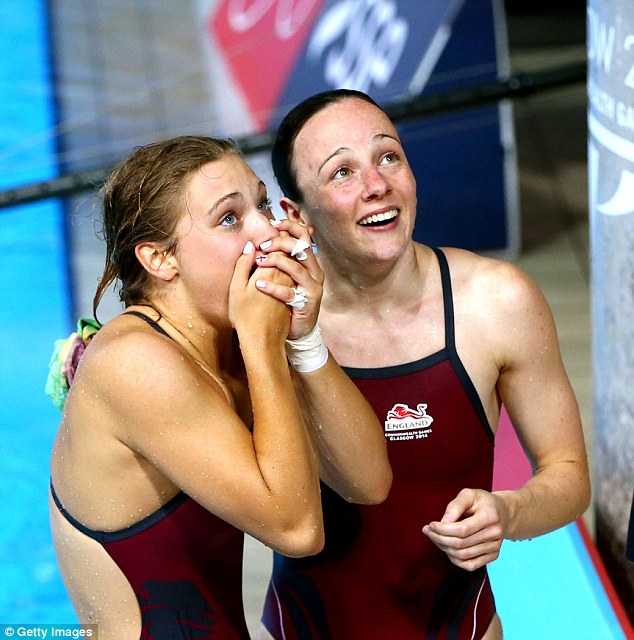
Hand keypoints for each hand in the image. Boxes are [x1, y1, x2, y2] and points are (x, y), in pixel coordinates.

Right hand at [229, 243, 291, 344]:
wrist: (264, 341)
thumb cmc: (246, 316)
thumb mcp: (236, 290)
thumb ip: (242, 265)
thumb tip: (250, 246)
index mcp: (272, 272)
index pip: (277, 245)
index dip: (270, 238)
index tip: (261, 240)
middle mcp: (287, 277)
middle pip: (290, 250)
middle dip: (281, 241)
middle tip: (268, 239)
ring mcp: (294, 285)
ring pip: (295, 261)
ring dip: (286, 252)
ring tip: (273, 248)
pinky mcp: (296, 293)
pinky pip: (295, 273)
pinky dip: (289, 265)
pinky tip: (278, 265)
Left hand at [254, 218, 323, 340]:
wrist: (298, 330)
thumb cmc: (288, 300)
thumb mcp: (285, 276)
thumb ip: (280, 257)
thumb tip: (268, 235)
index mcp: (309, 262)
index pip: (304, 236)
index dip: (289, 226)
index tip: (272, 223)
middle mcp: (314, 272)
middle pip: (302, 247)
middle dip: (281, 242)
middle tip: (262, 245)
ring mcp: (312, 287)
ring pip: (297, 268)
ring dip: (276, 261)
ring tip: (259, 261)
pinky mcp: (308, 303)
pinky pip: (289, 293)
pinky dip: (273, 287)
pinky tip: (259, 284)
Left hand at [422, 488, 506, 570]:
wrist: (504, 513)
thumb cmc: (483, 502)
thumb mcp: (469, 494)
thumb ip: (455, 506)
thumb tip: (443, 522)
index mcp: (490, 516)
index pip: (463, 530)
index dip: (443, 530)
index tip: (431, 524)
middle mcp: (494, 534)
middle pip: (461, 544)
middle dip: (439, 539)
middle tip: (428, 531)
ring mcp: (494, 547)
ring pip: (463, 556)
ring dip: (444, 548)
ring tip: (435, 537)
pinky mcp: (492, 556)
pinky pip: (470, 565)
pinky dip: (454, 559)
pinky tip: (447, 548)